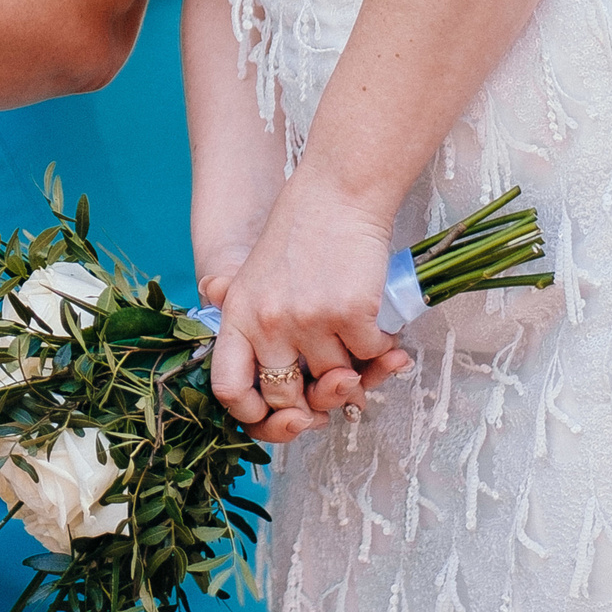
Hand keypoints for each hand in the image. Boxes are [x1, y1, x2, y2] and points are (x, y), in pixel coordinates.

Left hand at [207, 175, 411, 441]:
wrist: (337, 194)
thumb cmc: (302, 236)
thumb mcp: (259, 281)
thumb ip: (265, 334)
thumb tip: (296, 404)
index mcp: (237, 316)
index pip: (229, 390)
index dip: (254, 418)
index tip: (282, 415)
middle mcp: (267, 323)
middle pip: (286, 399)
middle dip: (317, 403)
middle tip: (338, 387)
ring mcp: (308, 320)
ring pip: (337, 380)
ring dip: (358, 371)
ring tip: (365, 346)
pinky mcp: (349, 314)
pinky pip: (372, 357)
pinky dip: (383, 350)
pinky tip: (381, 328)